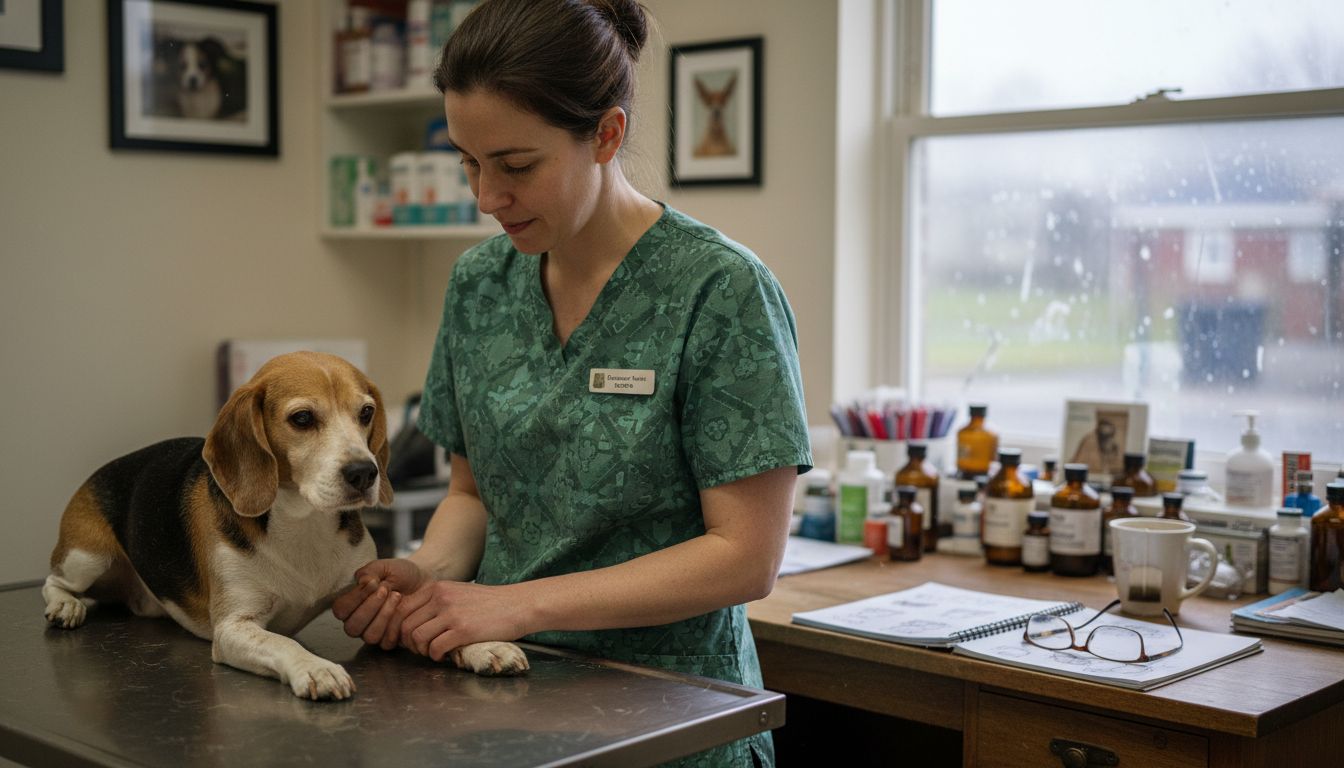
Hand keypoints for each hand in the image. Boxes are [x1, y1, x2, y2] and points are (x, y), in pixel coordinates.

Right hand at [332, 558, 428, 648]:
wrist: (423, 581)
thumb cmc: (400, 574)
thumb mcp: (384, 567)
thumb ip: (369, 572)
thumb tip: (360, 581)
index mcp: (351, 605)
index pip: (340, 610)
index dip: (354, 598)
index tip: (372, 582)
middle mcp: (359, 622)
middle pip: (352, 627)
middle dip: (369, 607)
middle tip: (385, 589)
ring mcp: (373, 633)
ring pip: (368, 636)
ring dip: (383, 614)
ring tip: (396, 596)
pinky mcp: (389, 641)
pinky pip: (386, 641)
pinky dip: (395, 624)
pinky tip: (402, 608)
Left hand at [395, 580, 528, 661]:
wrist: (517, 605)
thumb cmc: (489, 602)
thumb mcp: (457, 592)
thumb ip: (435, 601)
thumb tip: (412, 621)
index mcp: (436, 587)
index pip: (401, 608)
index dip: (400, 627)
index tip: (410, 638)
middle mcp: (440, 597)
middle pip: (405, 625)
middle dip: (409, 643)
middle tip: (422, 649)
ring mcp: (451, 613)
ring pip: (417, 638)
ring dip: (422, 651)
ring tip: (433, 652)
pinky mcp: (463, 630)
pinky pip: (435, 648)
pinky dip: (436, 656)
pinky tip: (446, 655)